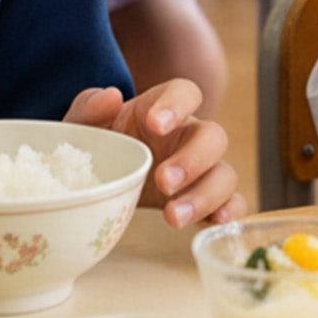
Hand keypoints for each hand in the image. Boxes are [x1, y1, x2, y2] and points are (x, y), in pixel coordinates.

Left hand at [64, 81, 245, 227]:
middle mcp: (189, 137)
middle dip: (192, 160)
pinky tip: (214, 224)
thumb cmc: (98, 147)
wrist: (99, 184)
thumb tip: (110, 96)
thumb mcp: (83, 125)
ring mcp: (203, 170)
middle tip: (162, 182)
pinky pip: (233, 204)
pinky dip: (231, 213)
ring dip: (205, 196)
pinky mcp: (207, 201)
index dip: (176, 105)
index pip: (185, 92)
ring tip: (172, 218)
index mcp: (162, 111)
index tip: (154, 124)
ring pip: (225, 175)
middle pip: (213, 136)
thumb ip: (89, 107)